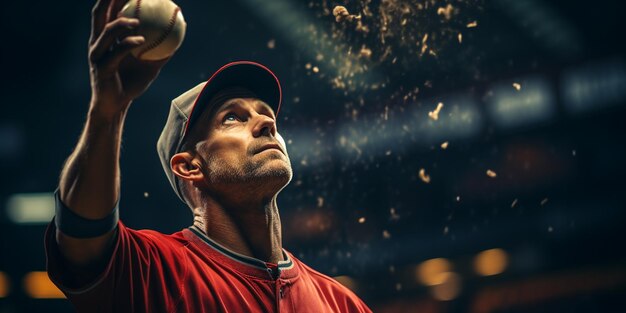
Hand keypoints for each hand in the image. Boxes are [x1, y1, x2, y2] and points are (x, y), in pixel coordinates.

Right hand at [88, 0, 169, 116]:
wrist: (116, 106)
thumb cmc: (131, 85)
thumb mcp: (150, 67)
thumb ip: (160, 52)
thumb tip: (178, 39)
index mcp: (106, 39)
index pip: (109, 12)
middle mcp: (98, 42)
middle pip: (100, 14)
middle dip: (108, 0)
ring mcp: (97, 54)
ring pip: (106, 32)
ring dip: (121, 23)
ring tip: (138, 20)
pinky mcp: (101, 67)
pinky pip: (116, 52)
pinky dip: (128, 44)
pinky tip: (142, 40)